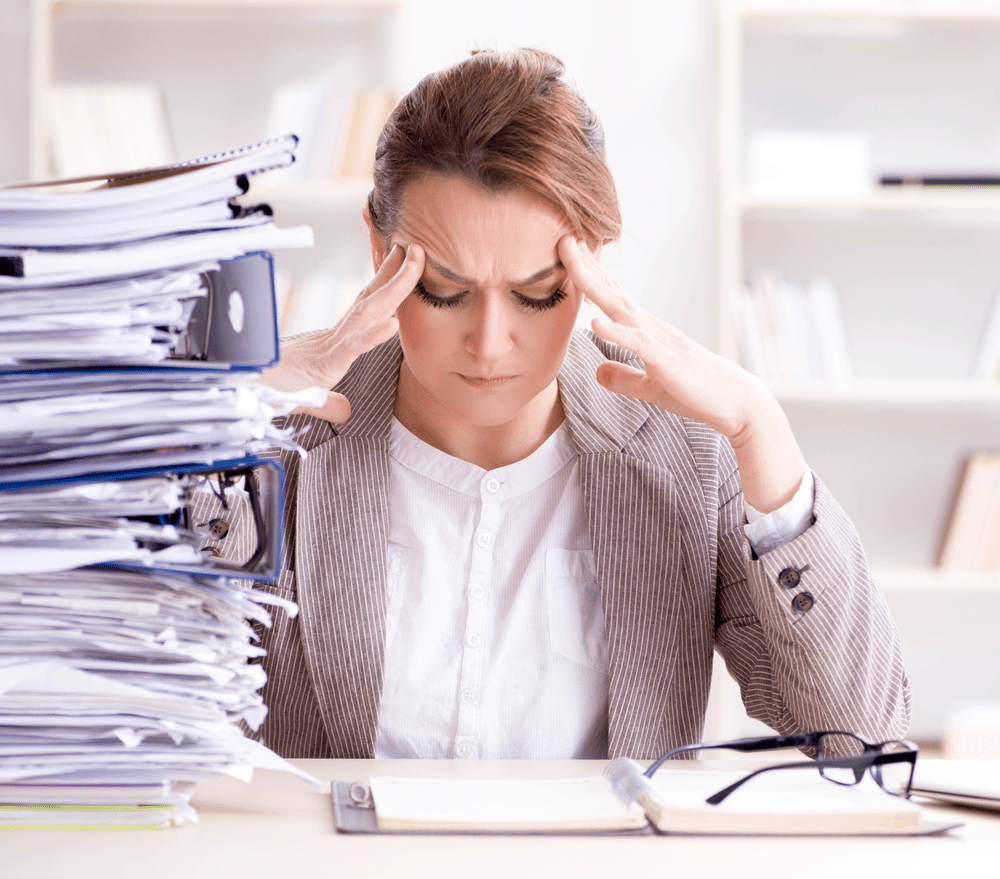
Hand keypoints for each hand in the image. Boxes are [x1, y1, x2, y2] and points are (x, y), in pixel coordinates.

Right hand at [260, 243, 424, 421]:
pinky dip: (374, 335)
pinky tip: (394, 324)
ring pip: (369, 314)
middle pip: (373, 300)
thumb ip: (330, 404)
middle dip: (398, 275)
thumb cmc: (272, 390)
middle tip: (418, 248)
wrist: (246, 391)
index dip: (385, 283)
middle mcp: (337, 337)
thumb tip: (343, 411)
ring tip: (413, 267)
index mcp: (336, 341)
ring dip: (394, 290)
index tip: (402, 259)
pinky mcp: (327, 364)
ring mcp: (333, 347)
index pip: (365, 307)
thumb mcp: (310, 400)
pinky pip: (354, 347)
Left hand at [559, 236, 805, 511]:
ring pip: (622, 308)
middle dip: (586, 268)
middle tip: (563, 240)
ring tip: (573, 267)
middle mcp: (650, 328)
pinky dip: (617, 332)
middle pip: (612, 292)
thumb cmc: (696, 392)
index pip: (612, 297)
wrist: (736, 403)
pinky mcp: (668, 362)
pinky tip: (595, 323)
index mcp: (644, 331)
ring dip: (596, 287)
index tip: (566, 255)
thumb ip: (623, 378)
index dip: (589, 276)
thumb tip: (598, 371)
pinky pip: (639, 343)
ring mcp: (659, 342)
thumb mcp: (650, 386)